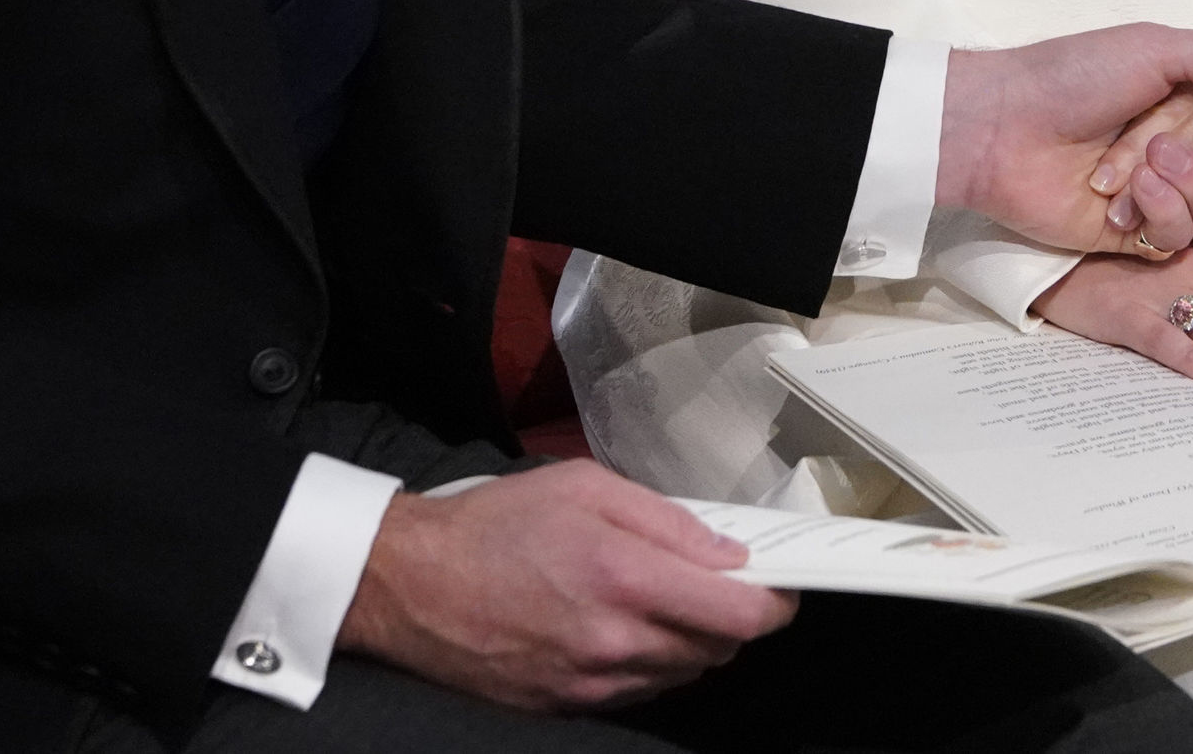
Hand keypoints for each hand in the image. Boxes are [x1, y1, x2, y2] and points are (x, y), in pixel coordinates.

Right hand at [338, 460, 794, 711]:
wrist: (412, 585)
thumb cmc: (494, 525)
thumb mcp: (585, 487)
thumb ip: (668, 520)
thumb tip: (729, 553)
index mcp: (623, 576)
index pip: (737, 615)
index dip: (772, 603)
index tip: (779, 586)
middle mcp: (614, 640)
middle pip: (718, 650)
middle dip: (730, 617)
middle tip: (714, 582)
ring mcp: (592, 682)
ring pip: (684, 674)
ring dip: (691, 641)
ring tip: (659, 599)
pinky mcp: (570, 705)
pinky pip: (641, 692)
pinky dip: (651, 663)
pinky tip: (624, 627)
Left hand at [938, 26, 1192, 257]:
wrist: (1000, 126)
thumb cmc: (1071, 74)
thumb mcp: (1156, 49)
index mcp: (1190, 103)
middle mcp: (1182, 149)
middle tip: (1179, 146)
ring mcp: (1160, 195)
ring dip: (1189, 189)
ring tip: (1144, 167)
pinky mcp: (1137, 236)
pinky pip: (1182, 238)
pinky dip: (1161, 214)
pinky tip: (1125, 198)